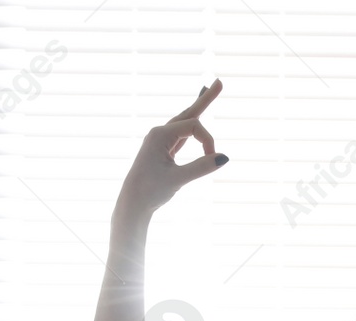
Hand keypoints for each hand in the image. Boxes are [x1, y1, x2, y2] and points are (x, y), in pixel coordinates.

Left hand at [115, 79, 226, 219]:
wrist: (132, 204)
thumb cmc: (150, 191)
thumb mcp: (177, 180)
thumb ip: (201, 168)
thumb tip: (224, 158)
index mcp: (159, 135)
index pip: (194, 127)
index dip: (208, 140)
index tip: (212, 159)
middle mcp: (159, 133)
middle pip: (188, 113)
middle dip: (205, 100)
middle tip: (220, 82)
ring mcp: (160, 141)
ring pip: (184, 121)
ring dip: (199, 108)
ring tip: (210, 90)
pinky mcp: (163, 150)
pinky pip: (181, 134)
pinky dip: (192, 125)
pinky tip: (195, 116)